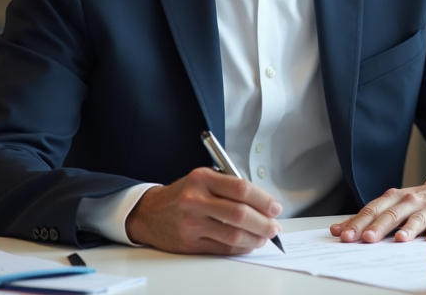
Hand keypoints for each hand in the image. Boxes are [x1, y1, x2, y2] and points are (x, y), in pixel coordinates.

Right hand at [124, 167, 282, 254]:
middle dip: (264, 223)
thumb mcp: (204, 179)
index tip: (275, 208)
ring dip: (255, 238)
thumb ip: (231, 187)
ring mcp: (191, 223)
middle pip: (240, 214)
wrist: (149, 212)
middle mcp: (195, 200)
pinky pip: (222, 248)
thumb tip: (264, 204)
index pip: (241, 189)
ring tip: (264, 236)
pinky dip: (240, 247)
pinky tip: (248, 243)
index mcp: (202, 179)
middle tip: (274, 226)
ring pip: (233, 234)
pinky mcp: (189, 242)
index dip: (264, 200)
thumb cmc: (183, 194)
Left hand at [330, 173, 425, 242]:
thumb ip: (367, 218)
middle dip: (378, 227)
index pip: (372, 210)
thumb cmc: (418, 202)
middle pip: (391, 214)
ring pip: (416, 218)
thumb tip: (336, 230)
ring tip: (400, 239)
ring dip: (408, 229)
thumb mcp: (393, 205)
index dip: (358, 223)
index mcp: (394, 198)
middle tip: (366, 239)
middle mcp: (410, 200)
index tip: (345, 236)